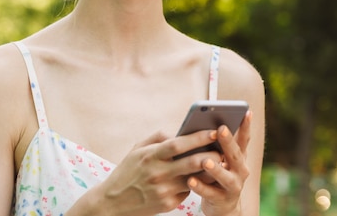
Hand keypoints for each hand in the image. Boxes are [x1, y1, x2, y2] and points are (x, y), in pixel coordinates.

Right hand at [91, 130, 221, 215]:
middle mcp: (158, 173)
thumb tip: (179, 132)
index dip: (198, 137)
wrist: (112, 203)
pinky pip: (187, 191)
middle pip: (192, 162)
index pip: (179, 144)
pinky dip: (194, 183)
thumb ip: (158, 137)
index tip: (214, 131)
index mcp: (151, 156)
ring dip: (209, 170)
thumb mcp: (137, 149)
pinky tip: (199, 177)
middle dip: (212, 154)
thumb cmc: (127, 171)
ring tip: (219, 162)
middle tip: (224, 148)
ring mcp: (163, 190)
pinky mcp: (167, 204)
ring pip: (195, 178)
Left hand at [187, 110, 252, 215]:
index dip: (246, 126)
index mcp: (239, 157)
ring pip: (225, 177)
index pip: (244, 139)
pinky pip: (210, 193)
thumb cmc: (219, 174)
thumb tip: (206, 121)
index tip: (246, 111)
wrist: (223, 206)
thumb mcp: (223, 159)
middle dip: (228, 142)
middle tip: (221, 129)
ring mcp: (233, 186)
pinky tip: (190, 180)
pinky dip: (200, 187)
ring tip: (205, 161)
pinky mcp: (222, 200)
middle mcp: (240, 170)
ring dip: (215, 169)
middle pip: (235, 155)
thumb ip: (219, 144)